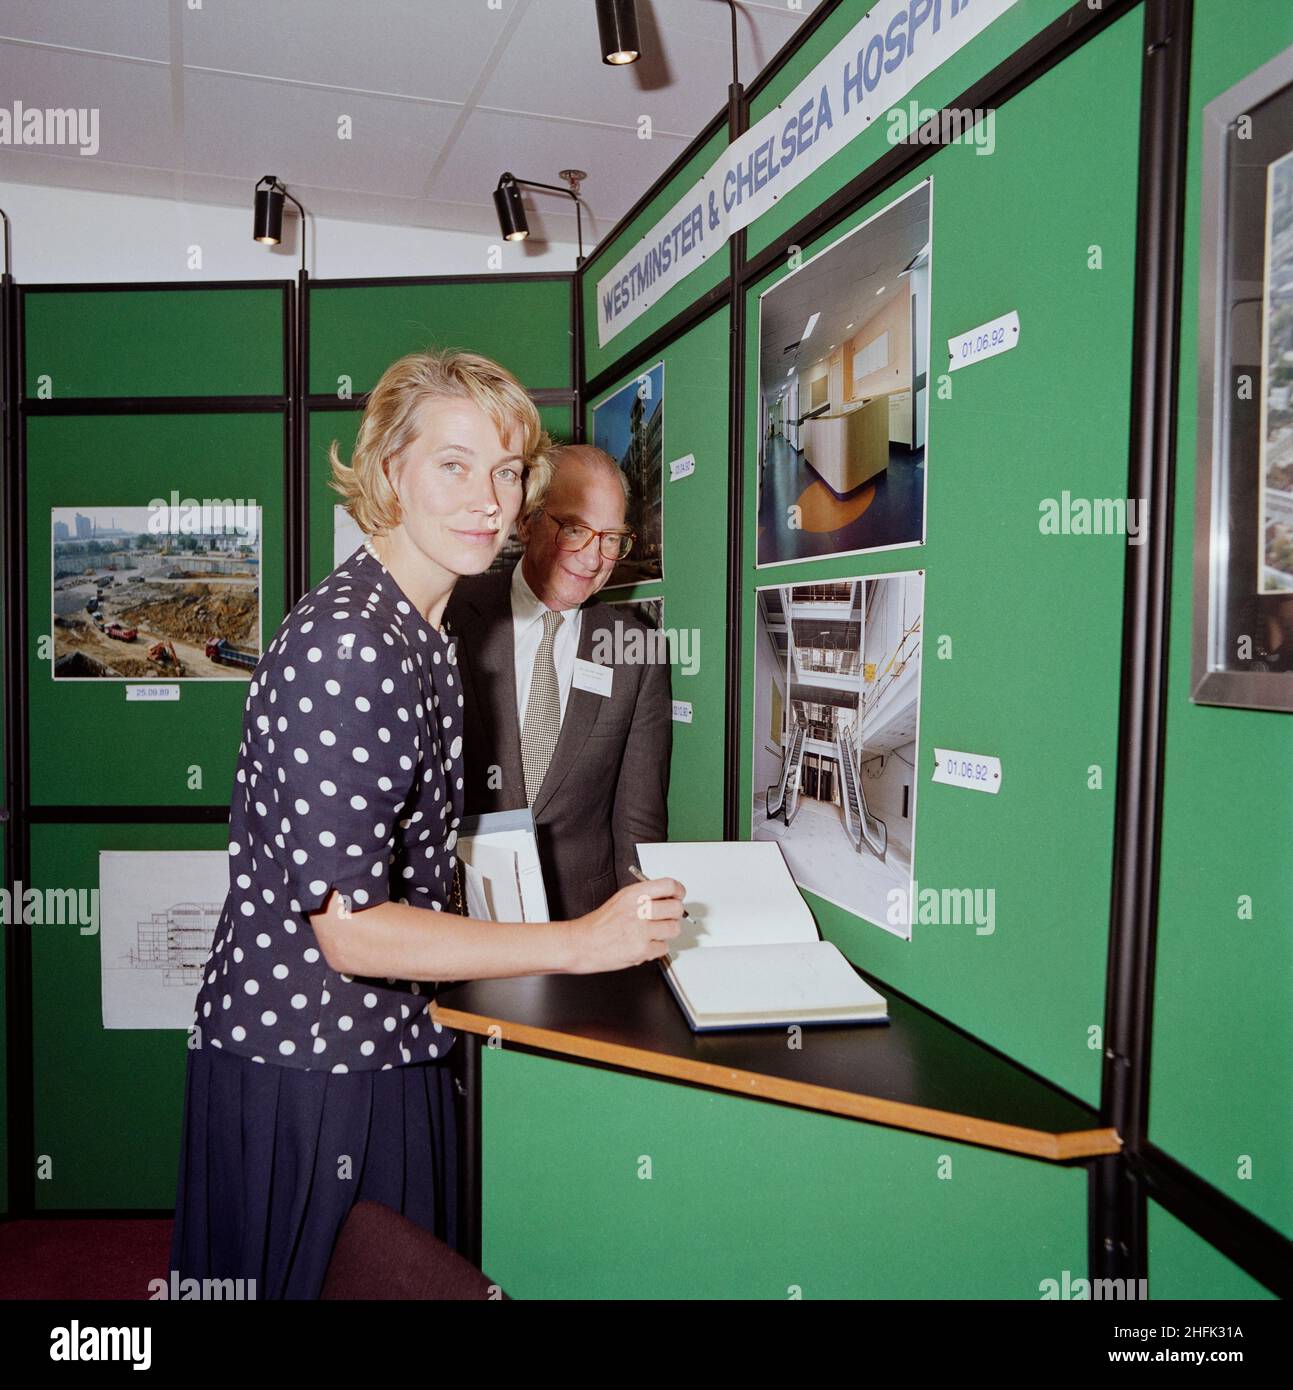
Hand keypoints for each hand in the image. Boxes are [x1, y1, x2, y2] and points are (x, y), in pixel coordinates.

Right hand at [565, 878, 685, 974]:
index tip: (677, 896)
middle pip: (677, 908)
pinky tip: (643, 944)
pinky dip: (656, 949)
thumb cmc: (600, 924)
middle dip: (673, 915)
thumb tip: (668, 896)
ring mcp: (641, 931)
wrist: (582, 944)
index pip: (669, 886)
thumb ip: (645, 895)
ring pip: (674, 929)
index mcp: (634, 894)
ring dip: (665, 933)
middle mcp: (639, 910)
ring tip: (651, 933)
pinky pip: (664, 948)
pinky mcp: (642, 950)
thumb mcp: (621, 899)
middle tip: (665, 918)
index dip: (678, 891)